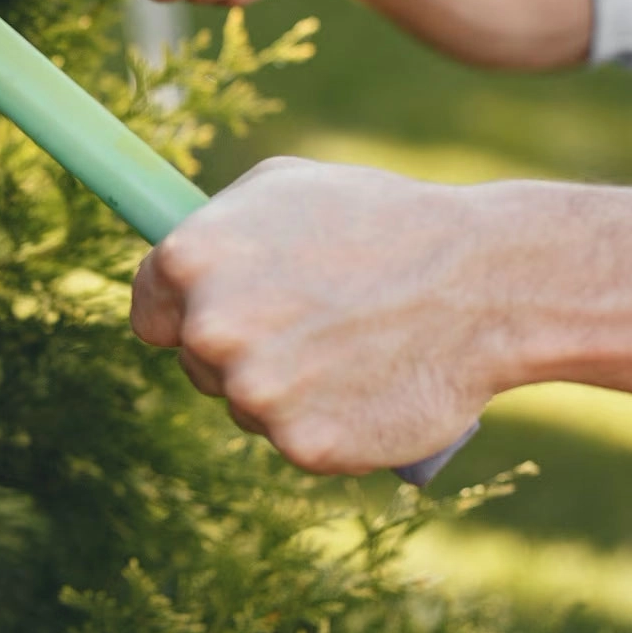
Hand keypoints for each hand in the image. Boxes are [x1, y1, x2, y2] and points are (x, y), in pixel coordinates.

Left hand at [131, 157, 532, 472]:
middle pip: (196, 363)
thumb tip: (174, 261)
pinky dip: (327, 425)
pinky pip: (297, 441)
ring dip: (284, 390)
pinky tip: (365, 387)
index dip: (184, 313)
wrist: (482, 282)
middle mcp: (211, 329)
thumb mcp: (284, 186)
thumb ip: (216, 226)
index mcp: (190, 260)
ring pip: (247, 406)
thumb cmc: (382, 221)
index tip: (222, 313)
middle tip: (310, 322)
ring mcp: (255, 393)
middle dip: (240, 349)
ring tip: (349, 347)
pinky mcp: (303, 446)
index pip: (149, 312)